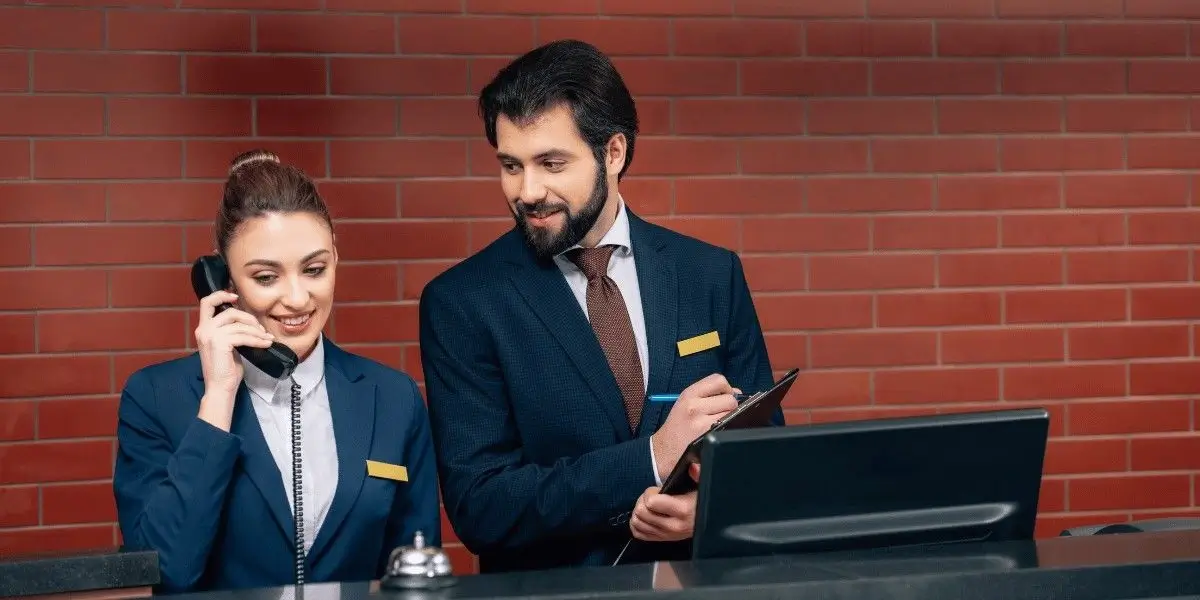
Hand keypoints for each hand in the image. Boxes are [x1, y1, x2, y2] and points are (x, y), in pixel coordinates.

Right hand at [194, 291, 273, 427]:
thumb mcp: (227, 346)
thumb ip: (231, 332)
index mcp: (203, 329)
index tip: (236, 297)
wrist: (220, 388)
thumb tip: (249, 322)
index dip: (221, 295)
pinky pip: (244, 336)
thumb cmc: (225, 370)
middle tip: (261, 329)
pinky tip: (266, 344)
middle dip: (249, 318)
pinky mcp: (220, 343)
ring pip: (239, 324)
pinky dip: (258, 340)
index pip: (207, 303)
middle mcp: (204, 330)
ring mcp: (210, 336)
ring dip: (257, 331)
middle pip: (229, 311)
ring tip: (266, 339)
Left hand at [631, 464, 701, 541]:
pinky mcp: (663, 540)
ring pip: (637, 523)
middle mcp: (673, 525)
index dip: (650, 492)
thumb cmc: (704, 502)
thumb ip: (699, 475)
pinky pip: (639, 534)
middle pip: (641, 512)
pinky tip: (644, 516)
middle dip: (642, 501)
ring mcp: (667, 535)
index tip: (658, 489)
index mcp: (682, 510)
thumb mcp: (704, 486)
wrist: (710, 522)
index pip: (651, 502)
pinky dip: (637, 524)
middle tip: (651, 496)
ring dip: (638, 512)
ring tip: (648, 506)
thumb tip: (693, 467)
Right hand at [650, 373, 739, 480]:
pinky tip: (719, 433)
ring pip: (732, 413)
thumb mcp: (686, 404)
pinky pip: (728, 427)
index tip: (724, 397)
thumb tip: (736, 392)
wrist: (663, 451)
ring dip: (730, 419)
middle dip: (731, 406)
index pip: (718, 380)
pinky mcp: (707, 436)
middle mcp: (694, 405)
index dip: (727, 388)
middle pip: (730, 398)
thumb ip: (709, 395)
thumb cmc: (677, 427)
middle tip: (721, 414)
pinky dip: (728, 429)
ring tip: (718, 425)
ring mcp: (701, 422)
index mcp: (689, 394)